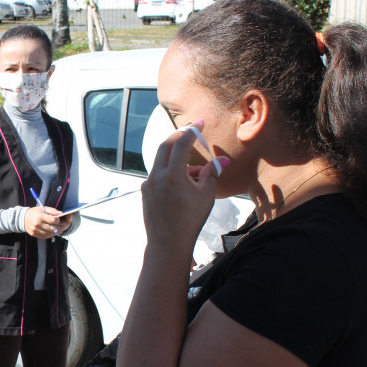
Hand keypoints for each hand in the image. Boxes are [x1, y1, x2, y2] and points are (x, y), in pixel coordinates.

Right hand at [24, 206, 70, 237]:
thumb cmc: (34, 212)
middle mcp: (38, 224)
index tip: (58, 219)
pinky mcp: (35, 235)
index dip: (58, 220)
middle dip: (60, 227)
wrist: (23, 218)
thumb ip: (53, 211)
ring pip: (50, 234)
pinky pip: (46, 236)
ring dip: (56, 231)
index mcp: (40, 216)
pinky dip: (51, 234)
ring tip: (58, 228)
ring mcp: (36, 230)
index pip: (53, 220)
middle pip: (53, 228)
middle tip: (62, 225)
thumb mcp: (43, 208)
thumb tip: (61, 213)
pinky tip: (52, 231)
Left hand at [141, 121, 226, 248]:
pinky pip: (157, 175)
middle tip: (191, 132)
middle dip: (178, 136)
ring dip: (176, 159)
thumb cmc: (190, 221)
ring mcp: (148, 183)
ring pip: (161, 162)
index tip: (199, 123)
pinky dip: (169, 172)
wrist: (168, 244)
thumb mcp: (205, 196)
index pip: (180, 144)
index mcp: (172, 175)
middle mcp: (156, 176)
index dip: (191, 131)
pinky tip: (183, 184)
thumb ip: (211, 174)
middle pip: (165, 146)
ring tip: (195, 173)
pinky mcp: (145, 191)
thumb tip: (222, 161)